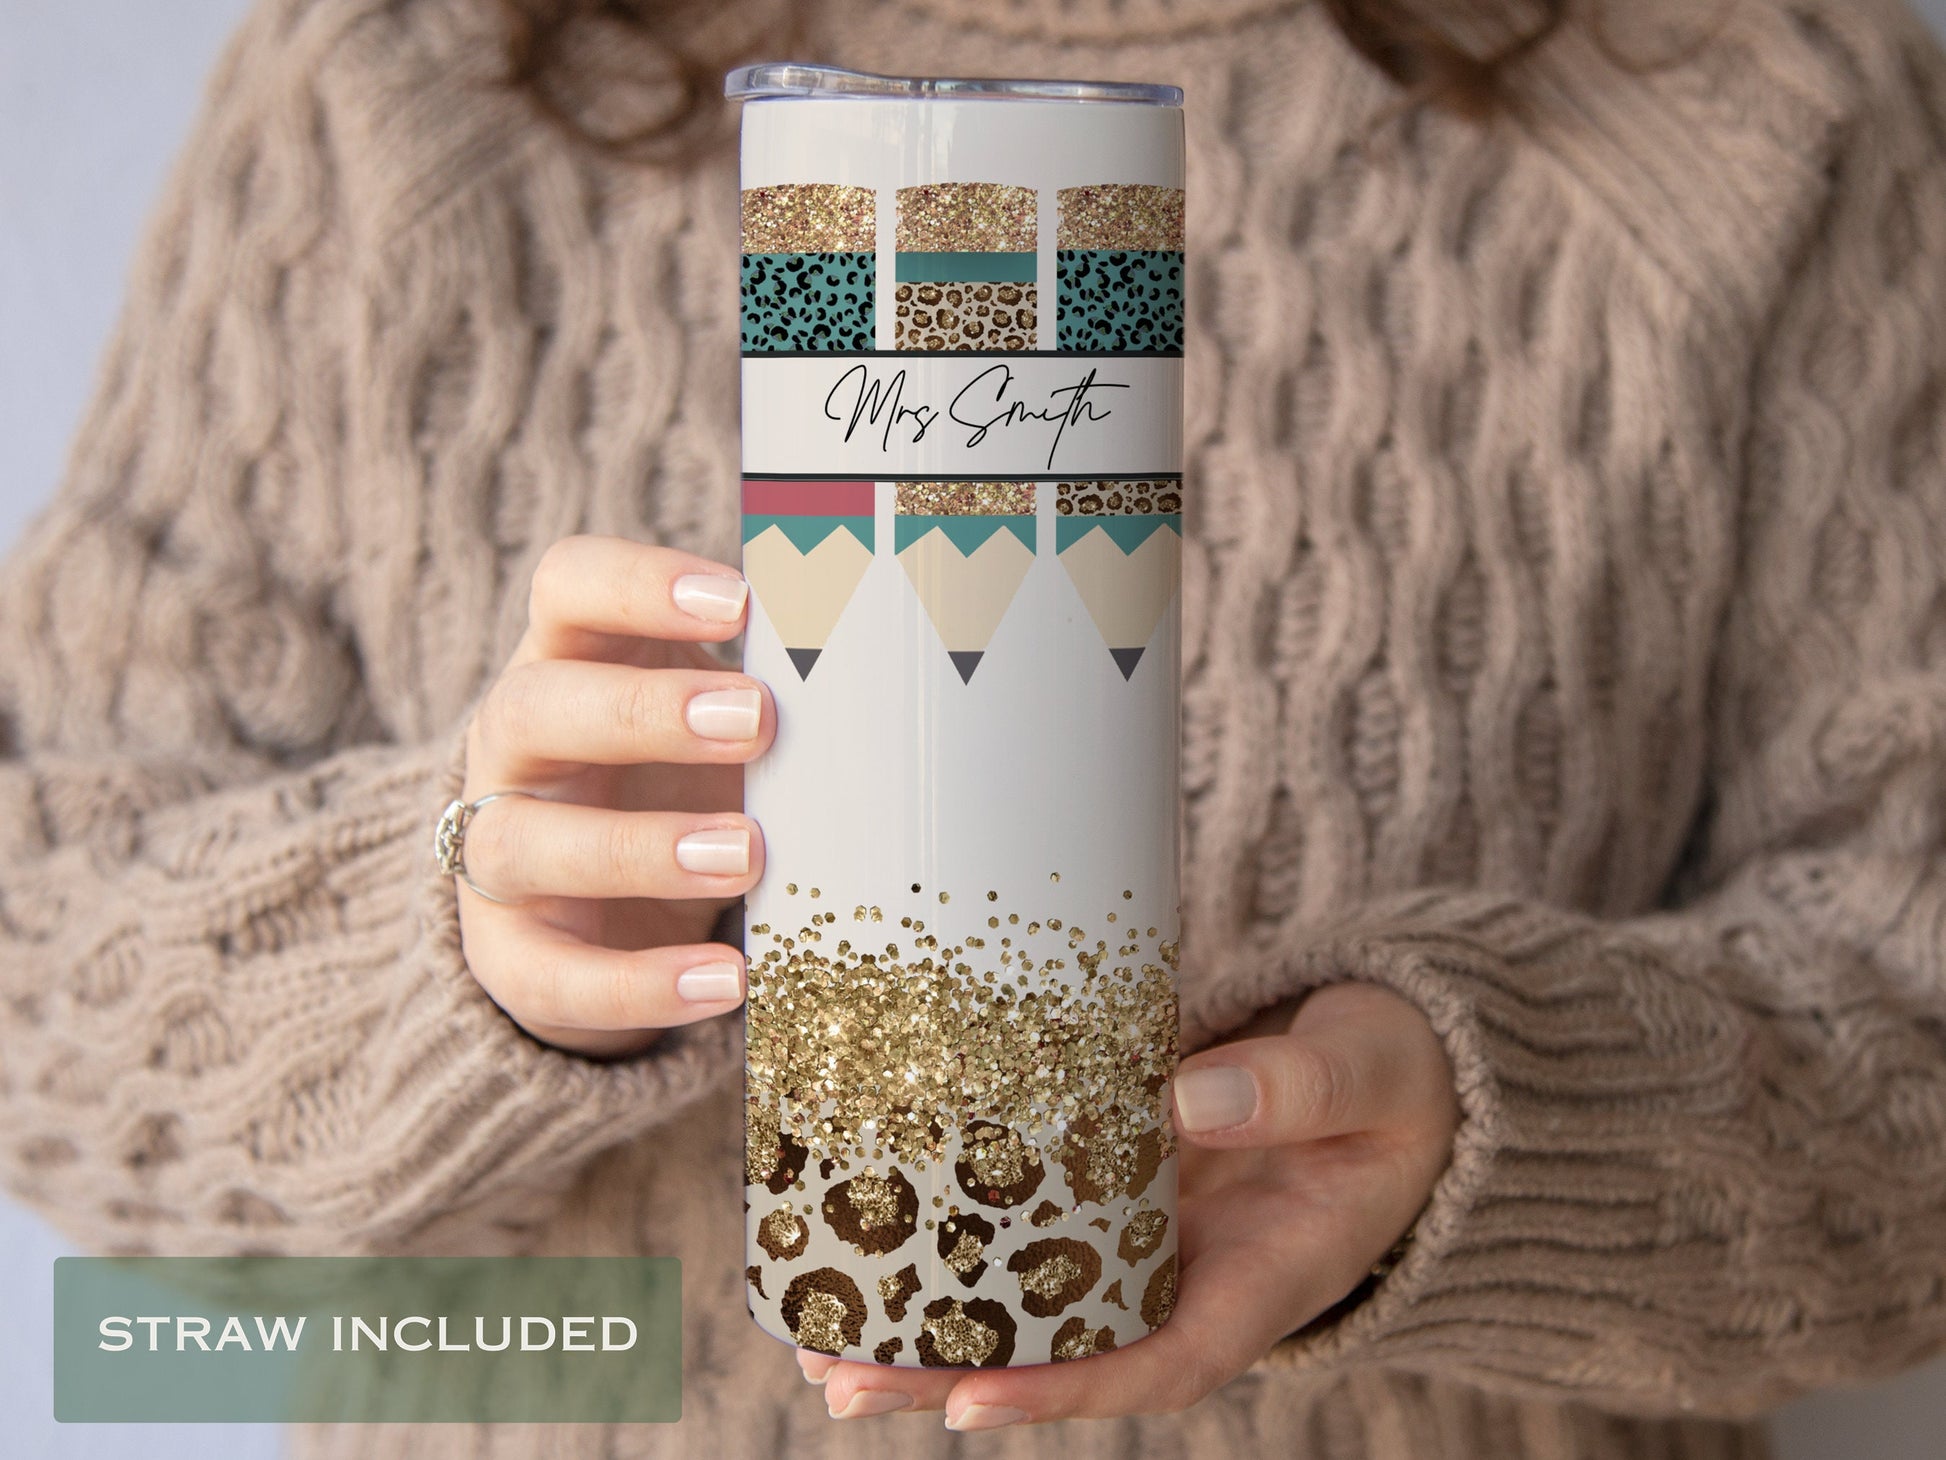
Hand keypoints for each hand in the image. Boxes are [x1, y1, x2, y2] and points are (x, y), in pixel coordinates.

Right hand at [454, 535, 771, 1057]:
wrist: (604, 911)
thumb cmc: (684, 777)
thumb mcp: (720, 720)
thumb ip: (780, 693)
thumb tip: (912, 681)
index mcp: (571, 660)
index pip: (568, 587)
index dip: (637, 585)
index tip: (738, 603)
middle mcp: (515, 747)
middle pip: (532, 707)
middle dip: (643, 712)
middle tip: (757, 721)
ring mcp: (499, 851)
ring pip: (520, 842)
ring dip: (637, 849)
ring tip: (746, 856)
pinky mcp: (511, 955)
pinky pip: (551, 977)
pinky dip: (641, 983)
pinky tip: (728, 981)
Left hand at [800, 980, 1459, 1425]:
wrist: (1393, 1061)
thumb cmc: (1397, 1078)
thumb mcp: (1374, 1074)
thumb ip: (1300, 1088)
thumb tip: (1184, 1100)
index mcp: (1262, 1279)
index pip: (1157, 1362)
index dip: (1063, 1392)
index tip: (968, 1403)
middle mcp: (1189, 1273)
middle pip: (1065, 1349)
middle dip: (951, 1375)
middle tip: (840, 1380)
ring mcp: (1148, 1231)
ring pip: (1029, 1296)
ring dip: (930, 1321)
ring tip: (820, 1336)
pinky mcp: (1117, 1176)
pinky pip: (1032, 1216)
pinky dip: (958, 1231)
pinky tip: (877, 1227)